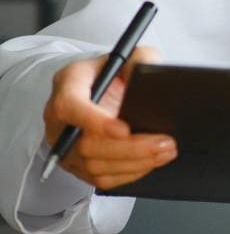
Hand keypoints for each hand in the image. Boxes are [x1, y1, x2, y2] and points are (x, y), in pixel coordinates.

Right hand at [41, 46, 174, 189]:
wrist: (102, 88)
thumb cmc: (114, 72)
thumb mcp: (129, 54)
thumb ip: (141, 59)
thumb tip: (151, 75)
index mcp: (68, 84)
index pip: (71, 106)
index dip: (95, 122)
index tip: (125, 129)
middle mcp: (60, 118)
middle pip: (86, 144)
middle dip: (130, 148)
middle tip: (163, 142)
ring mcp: (65, 144)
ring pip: (94, 165)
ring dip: (134, 163)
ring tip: (165, 152)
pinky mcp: (76, 164)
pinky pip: (99, 179)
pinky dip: (128, 174)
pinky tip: (150, 163)